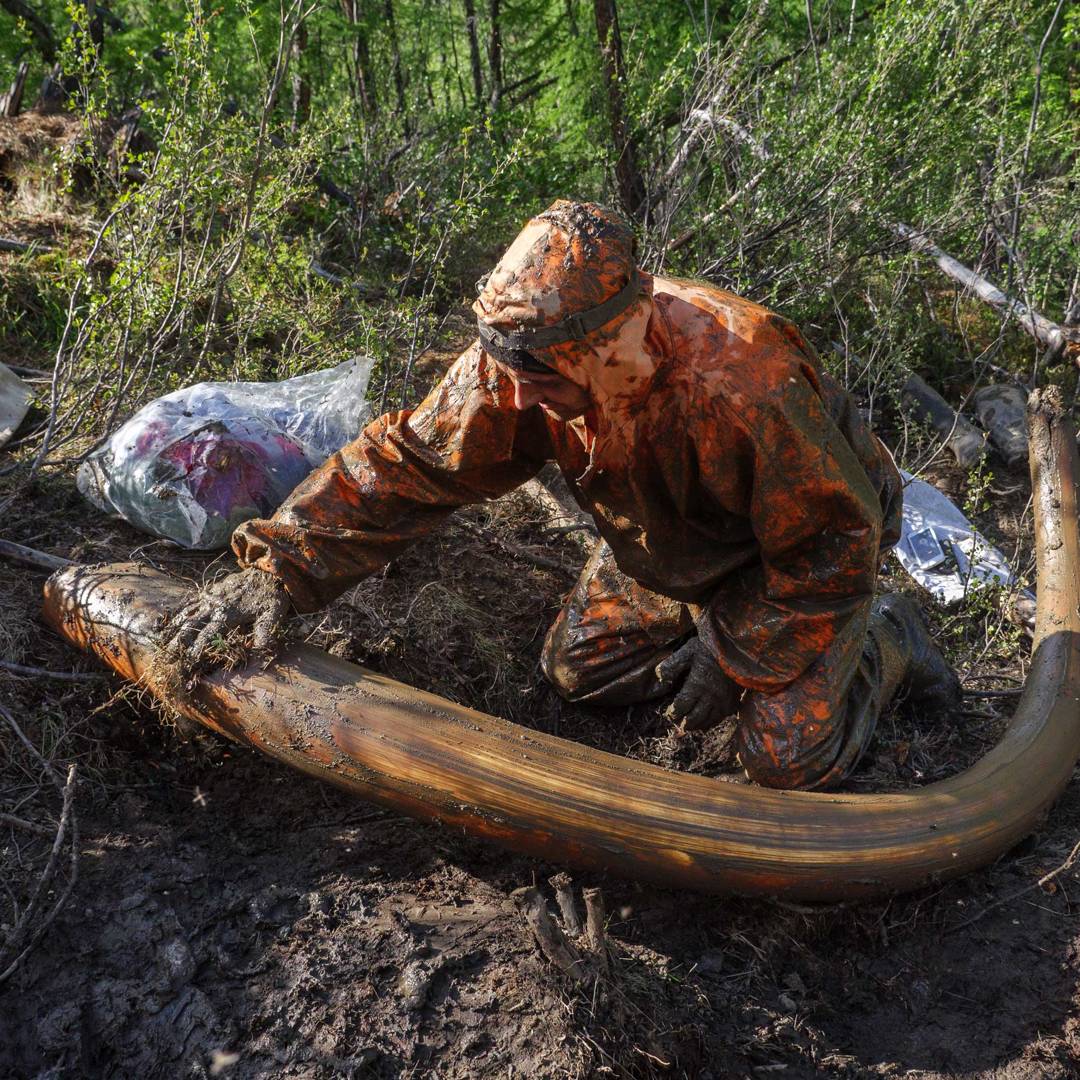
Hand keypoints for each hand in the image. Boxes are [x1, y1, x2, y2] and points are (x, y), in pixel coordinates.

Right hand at [160, 567, 290, 671]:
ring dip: (173, 629)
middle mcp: (215, 605)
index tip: (186, 663)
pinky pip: (189, 603)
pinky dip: (178, 613)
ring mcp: (210, 597)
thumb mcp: (273, 614)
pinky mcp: (209, 591)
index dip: (196, 649)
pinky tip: (170, 622)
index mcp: (228, 614)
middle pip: (190, 625)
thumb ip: (265, 632)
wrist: (266, 570)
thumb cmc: (271, 595)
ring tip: (162, 643)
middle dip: (178, 642)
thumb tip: (260, 652)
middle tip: (168, 657)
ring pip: (186, 614)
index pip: (207, 635)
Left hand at [655, 637, 740, 733]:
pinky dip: (711, 723)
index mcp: (697, 685)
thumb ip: (672, 665)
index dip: (673, 712)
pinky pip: (720, 718)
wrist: (739, 647)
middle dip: (683, 723)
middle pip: (694, 718)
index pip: (681, 706)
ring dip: (696, 725)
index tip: (669, 713)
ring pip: (707, 721)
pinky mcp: (733, 702)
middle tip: (677, 723)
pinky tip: (705, 721)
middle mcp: (711, 697)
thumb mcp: (688, 651)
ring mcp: (723, 701)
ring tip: (689, 725)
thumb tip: (658, 678)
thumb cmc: (711, 647)